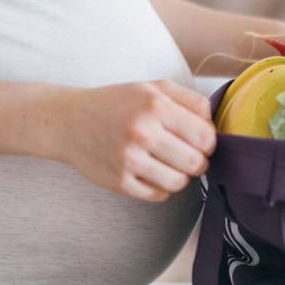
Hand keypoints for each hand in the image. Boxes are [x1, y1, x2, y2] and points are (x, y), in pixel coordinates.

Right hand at [54, 80, 216, 201]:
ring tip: (168, 164)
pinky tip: (150, 173)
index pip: (206, 137)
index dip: (209, 143)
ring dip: (180, 176)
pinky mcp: (118, 181)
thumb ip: (189, 100)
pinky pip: (158, 195)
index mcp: (155, 105)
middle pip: (196, 163)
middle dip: (198, 162)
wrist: (69, 122)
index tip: (200, 142)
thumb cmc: (117, 103)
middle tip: (187, 156)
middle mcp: (142, 131)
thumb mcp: (153, 88)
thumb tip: (215, 122)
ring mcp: (129, 159)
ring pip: (179, 183)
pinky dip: (160, 187)